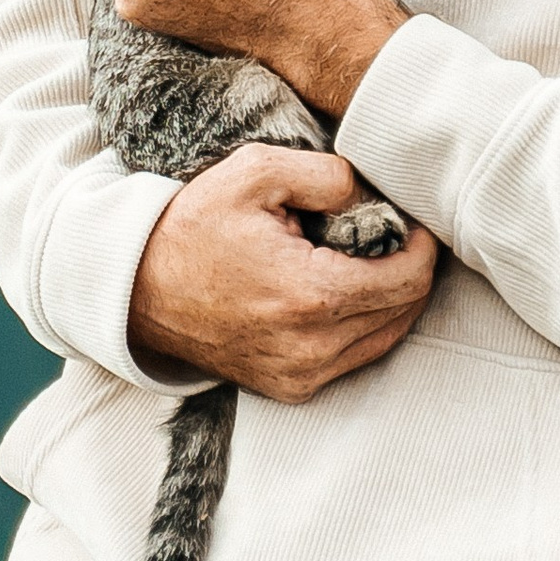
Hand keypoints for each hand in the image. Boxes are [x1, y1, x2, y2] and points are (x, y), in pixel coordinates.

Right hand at [127, 145, 437, 400]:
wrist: (137, 289)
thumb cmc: (194, 226)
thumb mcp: (255, 173)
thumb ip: (325, 174)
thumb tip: (368, 193)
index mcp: (311, 295)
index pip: (407, 280)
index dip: (422, 247)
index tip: (414, 221)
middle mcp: (313, 348)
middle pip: (404, 312)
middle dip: (410, 269)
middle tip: (395, 233)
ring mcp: (302, 375)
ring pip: (385, 338)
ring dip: (391, 299)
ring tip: (370, 258)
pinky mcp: (291, 388)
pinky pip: (354, 358)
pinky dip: (363, 324)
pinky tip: (342, 290)